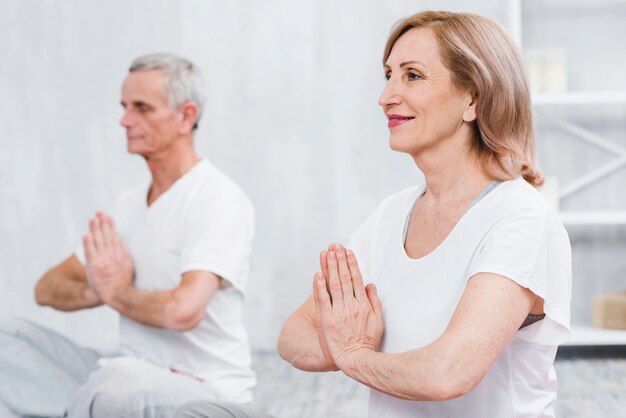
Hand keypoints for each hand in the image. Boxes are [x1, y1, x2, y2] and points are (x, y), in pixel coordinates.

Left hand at [83, 212, 133, 303]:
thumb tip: (120, 243)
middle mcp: (112, 254)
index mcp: (121, 253)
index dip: (111, 225)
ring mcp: (103, 259)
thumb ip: (123, 253)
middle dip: (102, 222)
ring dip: (95, 229)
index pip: (115, 235)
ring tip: (92, 219)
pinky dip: (88, 242)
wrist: (118, 293)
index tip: (108, 216)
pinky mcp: (94, 266)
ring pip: (98, 240)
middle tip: (99, 212)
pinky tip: (86, 235)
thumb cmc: (124, 281)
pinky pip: (90, 251)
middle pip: (106, 235)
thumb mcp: (129, 265)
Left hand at [314, 243, 383, 370]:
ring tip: (327, 253)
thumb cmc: (368, 341)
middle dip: (340, 260)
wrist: (355, 359)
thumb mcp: (378, 321)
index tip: (348, 252)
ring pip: (334, 285)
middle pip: (345, 278)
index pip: (356, 279)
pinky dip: (320, 286)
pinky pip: (323, 299)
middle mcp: (351, 306)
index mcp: (363, 304)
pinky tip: (317, 274)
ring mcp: (338, 312)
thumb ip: (375, 302)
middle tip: (336, 246)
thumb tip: (371, 285)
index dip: (351, 264)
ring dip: (330, 268)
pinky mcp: (327, 319)